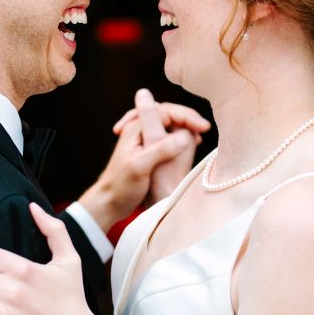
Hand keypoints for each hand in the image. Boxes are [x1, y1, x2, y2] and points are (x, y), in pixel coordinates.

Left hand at [112, 89, 210, 204]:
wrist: (109, 203)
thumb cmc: (121, 186)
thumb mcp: (141, 167)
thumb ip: (160, 149)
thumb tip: (185, 135)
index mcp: (136, 128)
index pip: (166, 110)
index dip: (187, 116)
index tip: (204, 127)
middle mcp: (139, 130)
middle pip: (167, 114)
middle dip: (187, 119)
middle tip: (204, 129)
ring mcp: (143, 141)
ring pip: (168, 126)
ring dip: (184, 128)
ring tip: (199, 137)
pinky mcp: (148, 153)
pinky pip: (167, 138)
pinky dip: (180, 139)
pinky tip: (189, 146)